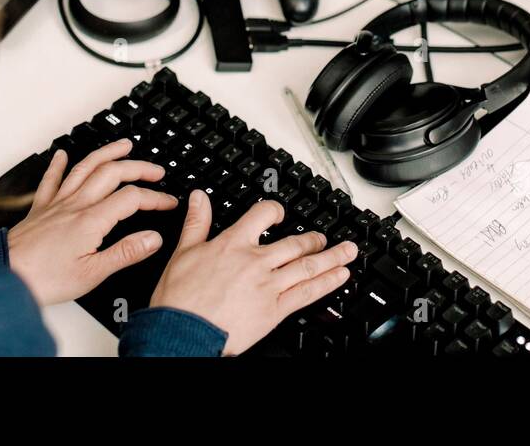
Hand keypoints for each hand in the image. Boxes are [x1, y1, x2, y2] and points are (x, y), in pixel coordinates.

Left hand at [6, 138, 177, 305]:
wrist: (5, 275)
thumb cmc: (43, 278)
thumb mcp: (92, 273)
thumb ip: (126, 253)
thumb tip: (153, 238)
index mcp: (91, 220)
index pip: (132, 198)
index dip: (155, 198)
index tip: (169, 202)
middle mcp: (75, 205)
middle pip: (112, 173)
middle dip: (138, 167)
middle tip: (157, 171)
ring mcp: (56, 203)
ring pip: (85, 168)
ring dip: (107, 153)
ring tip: (123, 145)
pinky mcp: (40, 209)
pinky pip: (51, 179)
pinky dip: (58, 164)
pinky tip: (62, 154)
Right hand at [150, 190, 357, 354]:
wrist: (183, 332)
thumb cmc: (180, 298)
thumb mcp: (183, 252)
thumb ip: (196, 222)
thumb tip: (198, 198)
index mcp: (233, 244)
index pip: (262, 215)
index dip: (275, 210)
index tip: (280, 212)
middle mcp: (255, 261)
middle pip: (294, 243)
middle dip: (313, 239)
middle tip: (326, 237)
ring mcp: (268, 286)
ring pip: (307, 266)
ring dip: (331, 257)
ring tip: (349, 252)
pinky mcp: (274, 309)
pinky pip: (307, 293)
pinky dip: (327, 283)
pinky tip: (340, 277)